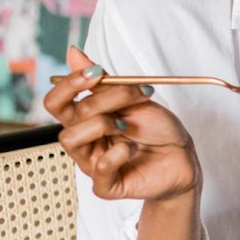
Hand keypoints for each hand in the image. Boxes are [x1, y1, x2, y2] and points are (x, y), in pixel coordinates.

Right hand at [44, 46, 201, 202]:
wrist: (183, 156)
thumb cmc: (158, 129)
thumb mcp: (133, 99)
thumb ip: (102, 82)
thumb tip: (73, 53)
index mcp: (86, 119)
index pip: (56, 101)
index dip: (69, 84)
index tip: (97, 71)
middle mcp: (84, 141)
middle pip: (64, 116)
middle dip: (97, 100)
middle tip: (130, 96)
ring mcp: (93, 164)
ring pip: (71, 140)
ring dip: (101, 125)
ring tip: (127, 126)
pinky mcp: (107, 186)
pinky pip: (98, 170)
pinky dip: (116, 155)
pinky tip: (133, 149)